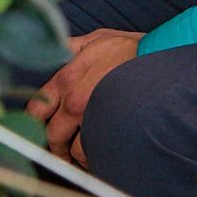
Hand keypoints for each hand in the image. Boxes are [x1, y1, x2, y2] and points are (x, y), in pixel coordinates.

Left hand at [29, 29, 142, 165]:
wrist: (159, 59)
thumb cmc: (131, 49)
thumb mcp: (95, 39)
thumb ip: (71, 48)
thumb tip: (54, 49)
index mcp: (65, 79)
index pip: (37, 109)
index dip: (36, 122)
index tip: (42, 128)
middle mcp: (73, 101)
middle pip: (53, 135)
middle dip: (57, 146)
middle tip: (63, 151)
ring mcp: (92, 118)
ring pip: (75, 149)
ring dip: (78, 155)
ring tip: (85, 155)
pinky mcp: (111, 130)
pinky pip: (97, 154)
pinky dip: (98, 157)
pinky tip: (102, 153)